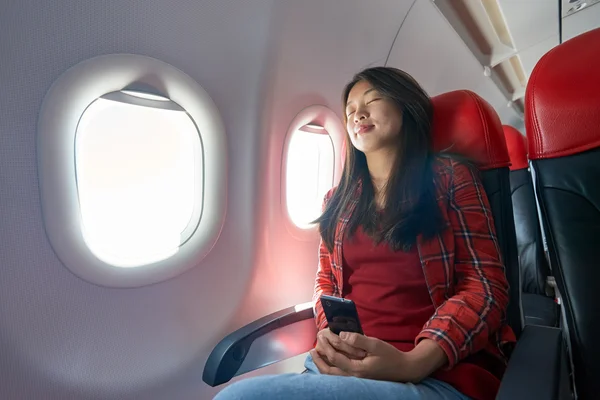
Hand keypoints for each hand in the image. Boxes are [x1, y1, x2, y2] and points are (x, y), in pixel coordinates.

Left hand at [310, 333, 446, 382]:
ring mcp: (356, 379)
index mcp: (358, 369)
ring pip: (333, 375)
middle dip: (319, 360)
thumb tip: (342, 335)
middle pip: (330, 372)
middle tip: (312, 349)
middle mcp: (354, 377)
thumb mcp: (375, 345)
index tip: (321, 337)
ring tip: (316, 355)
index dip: (326, 347)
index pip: (336, 359)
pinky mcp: (358, 378)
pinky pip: (339, 375)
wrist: (403, 369)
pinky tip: (328, 361)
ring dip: (322, 365)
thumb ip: (358, 340)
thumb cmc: (390, 356)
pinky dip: (330, 369)